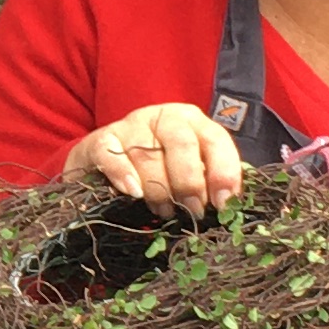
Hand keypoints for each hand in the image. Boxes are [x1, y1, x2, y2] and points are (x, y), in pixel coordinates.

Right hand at [68, 102, 244, 217]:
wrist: (108, 158)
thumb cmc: (159, 167)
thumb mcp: (188, 169)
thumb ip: (207, 180)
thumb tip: (226, 205)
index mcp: (194, 122)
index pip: (215, 140)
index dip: (223, 172)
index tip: (222, 204)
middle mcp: (164, 117)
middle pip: (181, 143)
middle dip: (189, 182)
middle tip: (192, 211)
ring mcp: (131, 125)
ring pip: (147, 154)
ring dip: (158, 189)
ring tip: (163, 210)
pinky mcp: (102, 139)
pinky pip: (111, 155)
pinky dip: (123, 174)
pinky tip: (133, 193)